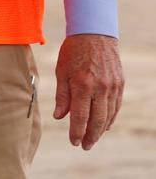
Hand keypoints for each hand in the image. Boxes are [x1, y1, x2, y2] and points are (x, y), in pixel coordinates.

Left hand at [53, 33, 123, 149]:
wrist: (94, 33)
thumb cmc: (73, 51)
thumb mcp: (61, 70)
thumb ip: (62, 95)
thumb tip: (60, 117)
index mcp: (82, 84)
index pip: (80, 116)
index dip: (77, 131)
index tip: (74, 142)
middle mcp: (100, 88)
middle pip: (96, 120)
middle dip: (90, 136)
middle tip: (84, 146)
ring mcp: (112, 86)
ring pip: (108, 115)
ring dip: (100, 130)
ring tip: (93, 139)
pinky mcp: (120, 84)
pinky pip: (116, 106)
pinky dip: (110, 118)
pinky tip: (103, 125)